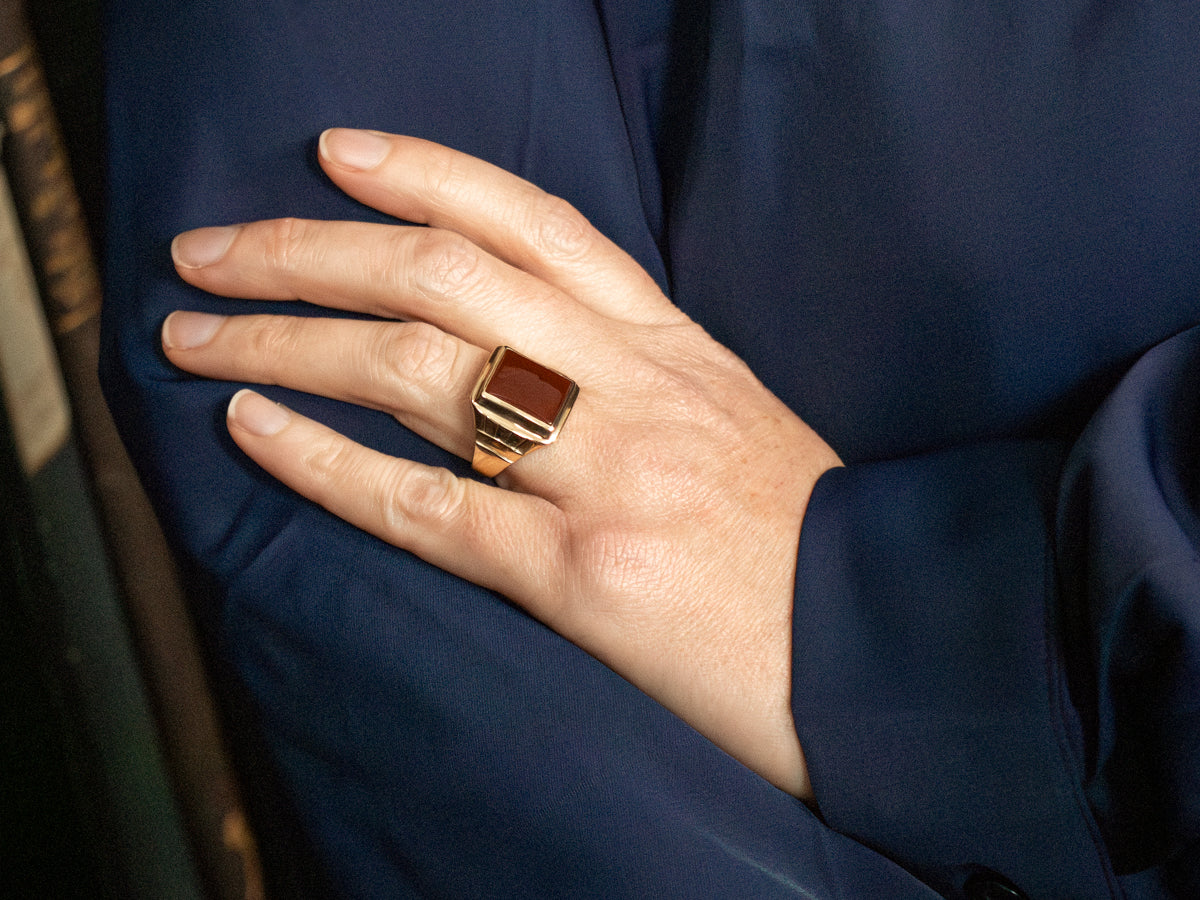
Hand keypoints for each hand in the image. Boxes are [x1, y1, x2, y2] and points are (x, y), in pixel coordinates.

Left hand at [162, 129, 840, 798]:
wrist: (891, 651)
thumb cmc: (809, 544)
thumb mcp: (738, 422)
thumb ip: (645, 379)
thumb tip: (536, 360)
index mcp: (676, 349)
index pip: (535, 223)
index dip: (427, 174)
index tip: (337, 156)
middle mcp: (635, 389)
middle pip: (446, 278)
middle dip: (310, 251)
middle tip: (211, 249)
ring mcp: (609, 477)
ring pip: (420, 372)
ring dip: (286, 341)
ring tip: (196, 333)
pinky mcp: (584, 577)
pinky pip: (429, 505)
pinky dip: (325, 462)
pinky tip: (253, 429)